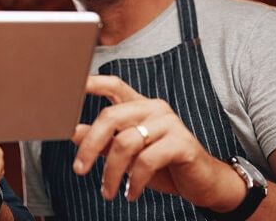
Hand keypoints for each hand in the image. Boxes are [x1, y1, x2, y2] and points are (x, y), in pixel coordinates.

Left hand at [72, 75, 240, 207]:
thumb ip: (104, 141)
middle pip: (111, 116)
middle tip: (79, 169)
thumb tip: (74, 132)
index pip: (114, 86)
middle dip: (90, 145)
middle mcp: (154, 108)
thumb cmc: (164, 165)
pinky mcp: (182, 143)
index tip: (72, 83)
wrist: (202, 183)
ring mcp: (169, 123)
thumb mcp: (128, 154)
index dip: (93, 82)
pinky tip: (131, 193)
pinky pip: (147, 160)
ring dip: (112, 172)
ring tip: (108, 191)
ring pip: (126, 143)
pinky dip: (135, 181)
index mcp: (140, 105)